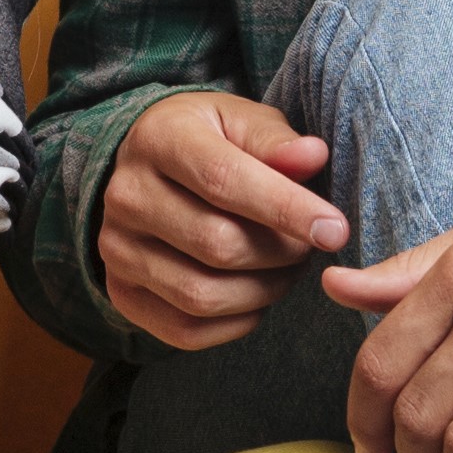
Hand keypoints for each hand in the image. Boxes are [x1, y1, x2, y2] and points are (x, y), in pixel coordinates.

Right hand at [98, 89, 347, 347]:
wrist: (148, 170)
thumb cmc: (210, 141)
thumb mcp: (242, 122)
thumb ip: (276, 140)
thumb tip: (312, 158)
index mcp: (159, 139)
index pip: (224, 180)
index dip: (285, 210)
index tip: (335, 231)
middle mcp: (126, 195)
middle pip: (217, 245)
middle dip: (281, 253)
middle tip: (308, 246)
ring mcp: (117, 249)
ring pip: (203, 295)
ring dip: (264, 291)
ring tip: (285, 268)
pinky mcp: (121, 292)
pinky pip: (187, 331)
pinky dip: (237, 322)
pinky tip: (255, 295)